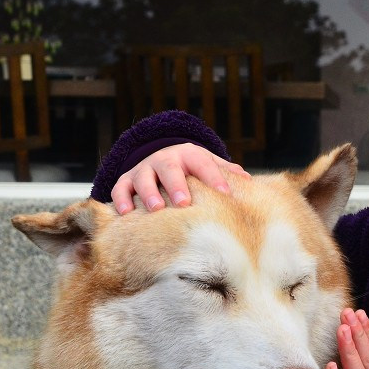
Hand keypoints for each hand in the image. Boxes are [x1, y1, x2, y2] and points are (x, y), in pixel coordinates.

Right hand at [111, 142, 250, 214]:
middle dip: (176, 185)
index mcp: (189, 155)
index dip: (214, 177)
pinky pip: (121, 188)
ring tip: (157, 209)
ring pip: (143, 178)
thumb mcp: (207, 164)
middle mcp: (165, 159)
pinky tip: (127, 213)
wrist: (158, 159)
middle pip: (170, 169)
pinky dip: (122, 199)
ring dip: (149, 193)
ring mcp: (144, 169)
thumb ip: (224, 171)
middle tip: (184, 203)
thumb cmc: (190, 169)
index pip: (203, 164)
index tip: (225, 194)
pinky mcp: (126, 180)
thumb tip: (247, 179)